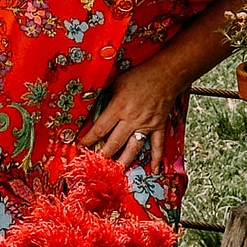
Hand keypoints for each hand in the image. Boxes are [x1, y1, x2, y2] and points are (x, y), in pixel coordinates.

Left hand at [84, 54, 183, 173]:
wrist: (166, 74)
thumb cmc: (140, 76)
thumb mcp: (117, 83)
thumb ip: (107, 98)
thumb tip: (95, 109)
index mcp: (118, 107)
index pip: (99, 129)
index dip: (88, 140)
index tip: (80, 148)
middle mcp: (131, 119)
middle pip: (114, 144)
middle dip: (102, 156)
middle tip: (94, 165)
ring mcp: (146, 125)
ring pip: (133, 149)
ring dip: (123, 162)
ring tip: (115, 172)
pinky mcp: (158, 126)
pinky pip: (157, 145)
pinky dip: (156, 158)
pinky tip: (154, 169)